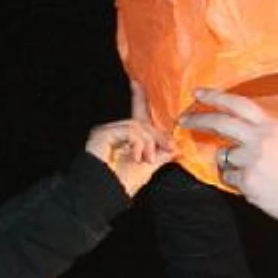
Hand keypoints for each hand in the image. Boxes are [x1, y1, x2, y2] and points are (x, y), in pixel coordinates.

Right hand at [84, 82, 174, 196]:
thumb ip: (160, 154)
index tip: (137, 83)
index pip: (135, 113)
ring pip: (138, 126)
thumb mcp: (149, 166)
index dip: (138, 97)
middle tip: (168, 150)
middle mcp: (115, 130)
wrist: (105, 195)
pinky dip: (139, 143)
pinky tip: (138, 157)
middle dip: (158, 136)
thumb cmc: (122, 184)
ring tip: (146, 160)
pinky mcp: (103, 133)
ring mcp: (107, 131)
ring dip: (149, 143)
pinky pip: (129, 130)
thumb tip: (174, 146)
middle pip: (142, 121)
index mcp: (125, 137)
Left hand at [178, 88, 277, 235]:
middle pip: (221, 122)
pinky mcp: (246, 181)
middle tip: (184, 119)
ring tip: (253, 173)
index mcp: (273, 126)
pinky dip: (237, 182)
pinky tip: (257, 186)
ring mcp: (252, 160)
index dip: (216, 96)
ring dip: (229, 164)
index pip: (239, 104)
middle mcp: (260, 139)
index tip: (198, 93)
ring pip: (223, 156)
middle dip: (198, 119)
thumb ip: (266, 134)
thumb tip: (241, 132)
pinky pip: (229, 178)